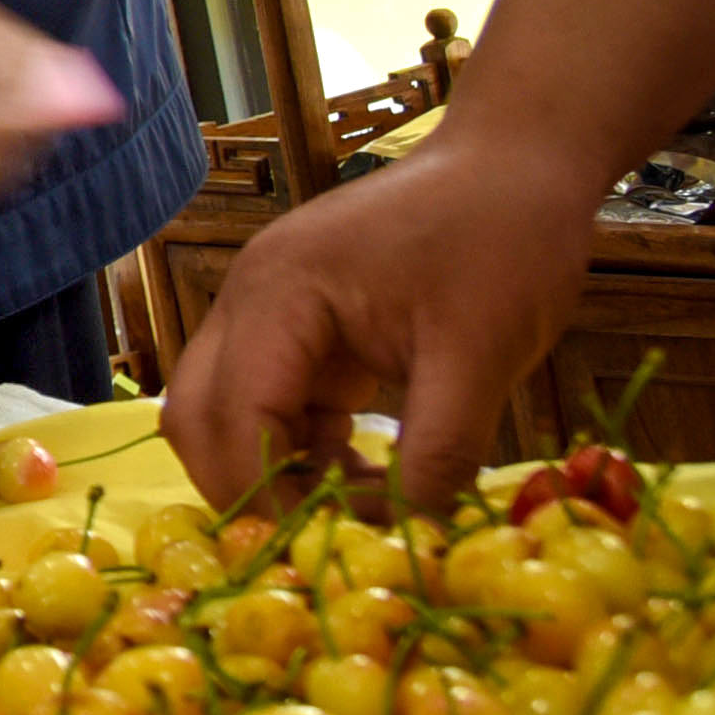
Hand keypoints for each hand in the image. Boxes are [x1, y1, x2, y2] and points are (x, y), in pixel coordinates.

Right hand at [163, 129, 603, 511]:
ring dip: (272, 469)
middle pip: (198, 414)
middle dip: (245, 485)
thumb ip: (440, 449)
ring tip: (351, 513)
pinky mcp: (303, 327)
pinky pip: (273, 402)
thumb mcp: (483, 353)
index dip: (262, 489)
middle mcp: (252, 300)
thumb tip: (408, 535)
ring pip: (226, 413)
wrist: (517, 166)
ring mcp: (271, 312)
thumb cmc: (502, 241)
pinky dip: (301, 449)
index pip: (232, 412)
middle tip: (315, 543)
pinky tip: (364, 477)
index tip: (318, 549)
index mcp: (280, 294)